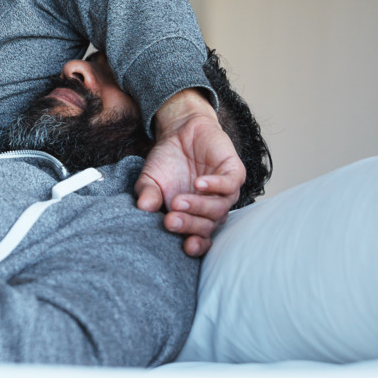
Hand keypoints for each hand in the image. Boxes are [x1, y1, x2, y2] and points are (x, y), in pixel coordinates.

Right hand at [135, 89, 244, 256]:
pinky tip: (198, 183)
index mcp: (194, 217)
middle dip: (189, 225)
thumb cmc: (167, 161)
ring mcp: (225, 192)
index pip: (200, 239)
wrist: (181, 131)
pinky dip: (215, 186)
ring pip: (220, 208)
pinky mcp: (234, 173)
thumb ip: (147, 194)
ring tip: (178, 201)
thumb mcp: (150, 178)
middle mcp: (212, 209)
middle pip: (208, 226)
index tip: (185, 247)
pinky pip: (230, 184)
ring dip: (198, 207)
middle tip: (171, 221)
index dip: (196, 246)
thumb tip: (143, 207)